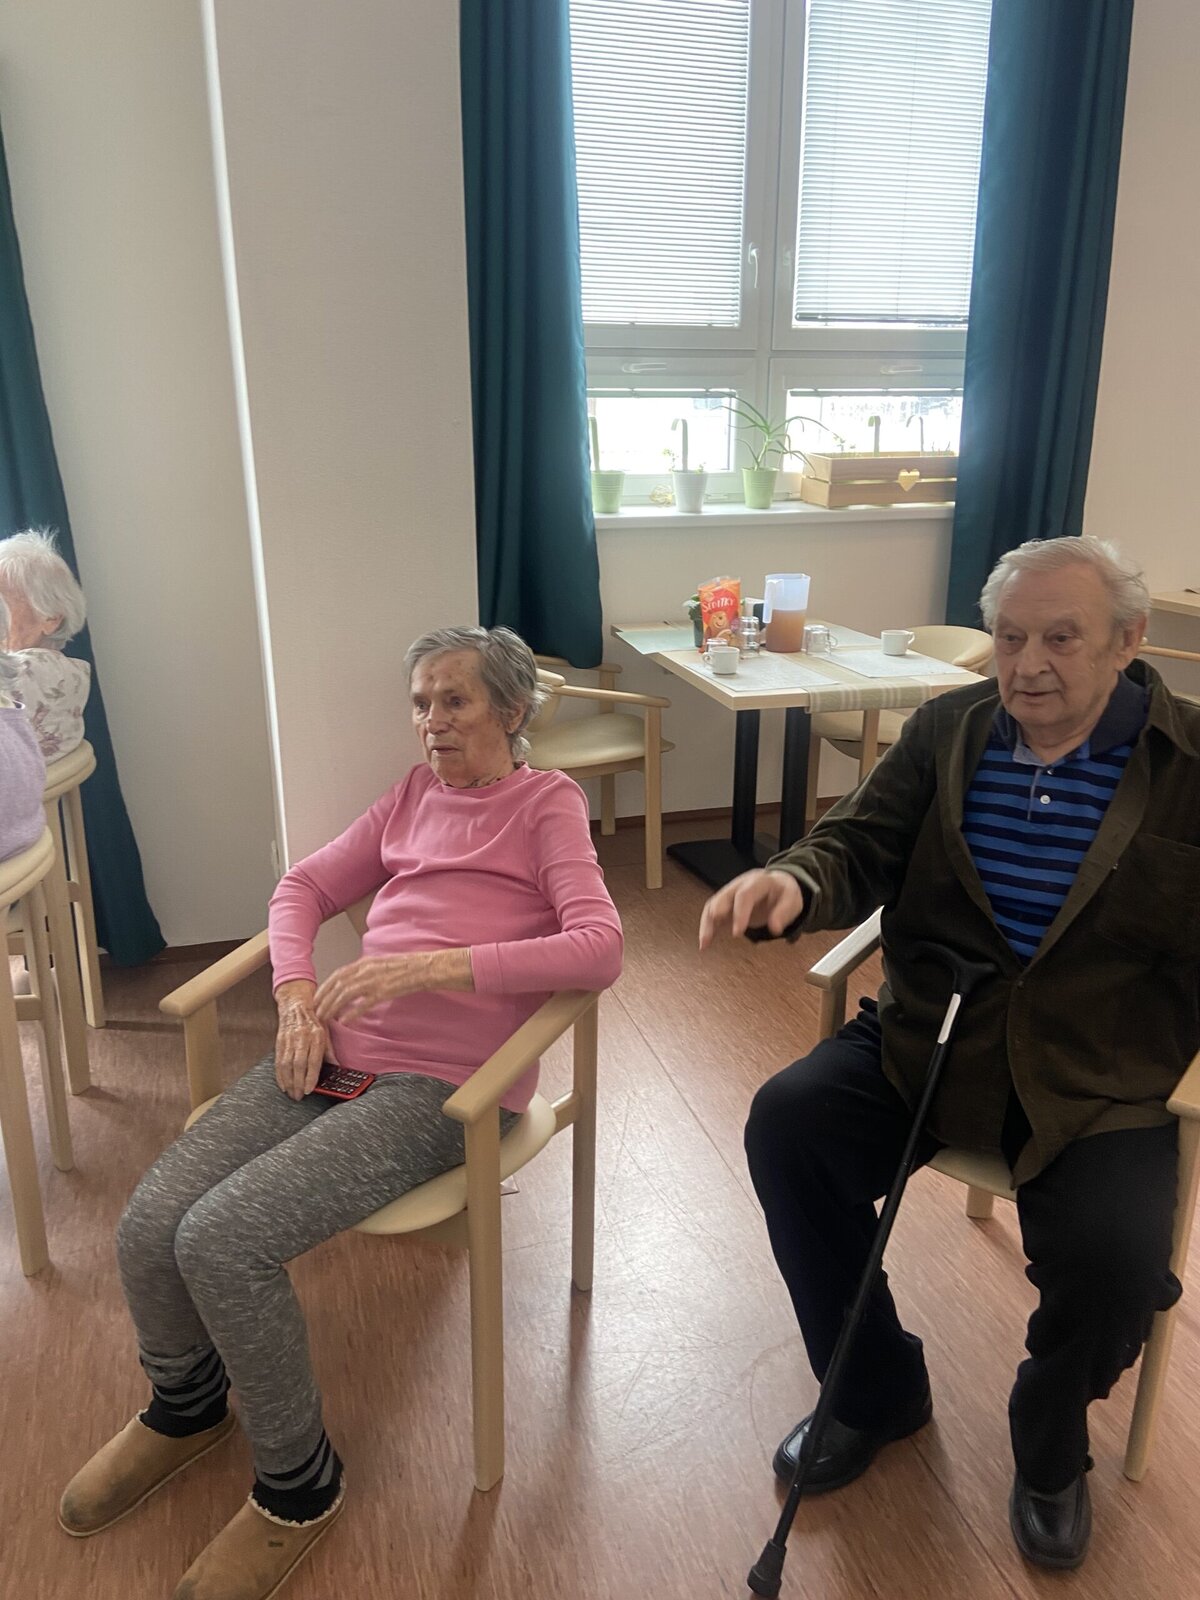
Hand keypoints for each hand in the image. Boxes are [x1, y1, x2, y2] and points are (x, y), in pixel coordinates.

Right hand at [274, 981, 328, 1099]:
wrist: (296, 1006)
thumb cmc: (314, 1020)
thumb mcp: (327, 1033)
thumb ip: (330, 1051)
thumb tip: (338, 1067)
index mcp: (316, 1036)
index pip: (312, 1060)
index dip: (310, 1076)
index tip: (309, 1089)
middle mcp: (301, 1038)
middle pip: (297, 1064)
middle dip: (297, 1083)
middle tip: (299, 1096)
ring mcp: (289, 1039)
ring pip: (286, 1064)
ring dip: (288, 1081)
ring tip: (291, 1093)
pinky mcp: (279, 1041)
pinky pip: (278, 1061)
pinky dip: (279, 1075)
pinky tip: (283, 1085)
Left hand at [313, 948, 472, 1025]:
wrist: (426, 967)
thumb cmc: (406, 968)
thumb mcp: (382, 965)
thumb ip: (366, 972)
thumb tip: (353, 982)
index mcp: (365, 963)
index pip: (337, 975)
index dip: (324, 988)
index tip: (316, 999)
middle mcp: (366, 969)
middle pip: (337, 985)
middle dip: (324, 1000)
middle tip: (315, 1013)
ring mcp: (375, 980)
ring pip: (346, 994)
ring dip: (333, 1007)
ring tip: (325, 1019)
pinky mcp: (384, 991)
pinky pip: (363, 1003)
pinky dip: (352, 1012)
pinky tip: (345, 1022)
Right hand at [698, 869, 804, 949]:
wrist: (777, 884)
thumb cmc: (784, 893)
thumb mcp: (792, 900)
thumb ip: (784, 913)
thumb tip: (775, 929)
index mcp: (758, 882)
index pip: (745, 895)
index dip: (739, 913)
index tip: (737, 933)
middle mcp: (740, 885)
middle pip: (723, 896)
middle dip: (716, 914)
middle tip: (711, 933)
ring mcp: (730, 892)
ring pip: (713, 904)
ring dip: (707, 923)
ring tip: (704, 943)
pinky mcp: (725, 903)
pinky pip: (712, 913)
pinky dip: (707, 927)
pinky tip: (704, 943)